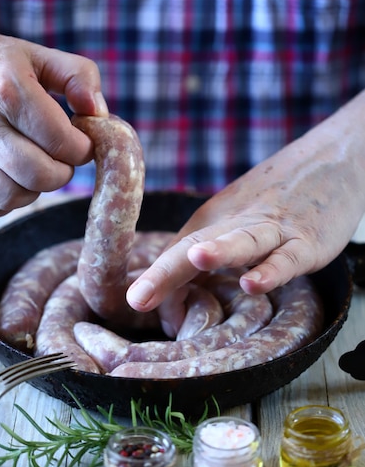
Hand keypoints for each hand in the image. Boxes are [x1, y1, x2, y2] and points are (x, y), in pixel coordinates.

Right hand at [0, 23, 107, 216]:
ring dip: (34, 190)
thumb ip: (78, 76)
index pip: (64, 142)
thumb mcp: (37, 55)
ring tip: (36, 166)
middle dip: (63, 171)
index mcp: (7, 90)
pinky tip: (10, 180)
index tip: (81, 141)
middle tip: (62, 157)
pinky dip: (2, 203)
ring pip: (11, 197)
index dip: (84, 148)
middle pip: (41, 175)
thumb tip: (99, 115)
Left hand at [127, 91, 364, 310]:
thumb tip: (172, 307)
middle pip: (198, 245)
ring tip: (197, 259)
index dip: (156, 281)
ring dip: (219, 252)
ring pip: (243, 241)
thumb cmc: (275, 200)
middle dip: (165, 272)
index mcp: (214, 221)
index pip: (176, 252)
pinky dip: (271, 270)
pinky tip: (252, 282)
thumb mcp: (235, 222)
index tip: (136, 305)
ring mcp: (273, 230)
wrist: (330, 159)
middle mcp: (236, 223)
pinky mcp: (307, 240)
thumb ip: (207, 258)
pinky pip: (288, 258)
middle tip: (138, 298)